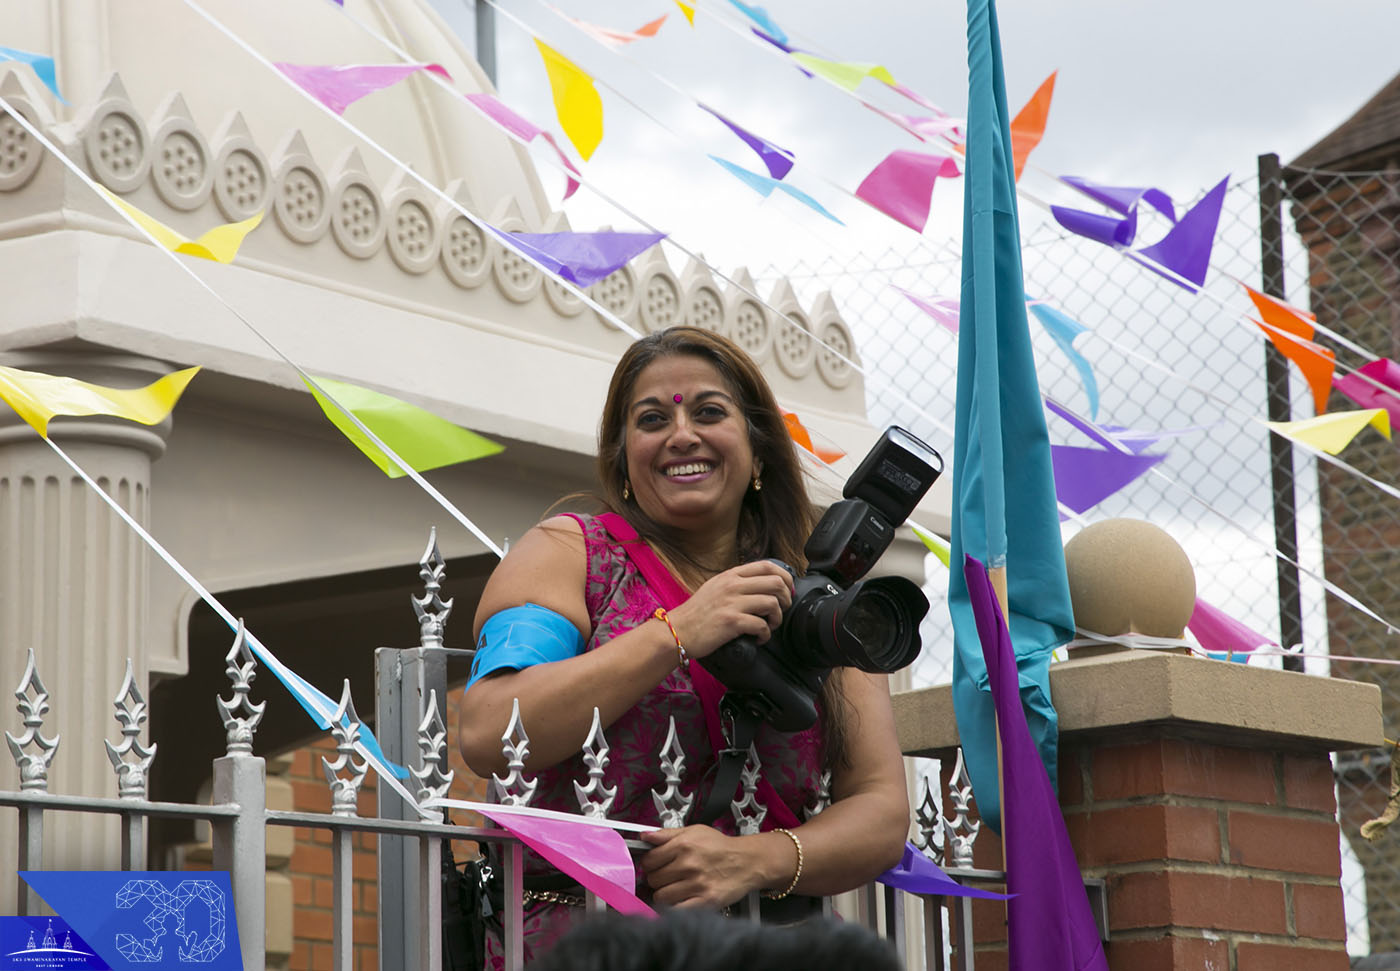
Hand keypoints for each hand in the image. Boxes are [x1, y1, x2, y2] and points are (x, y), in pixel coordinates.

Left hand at [638, 826, 758, 908]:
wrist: (748, 861)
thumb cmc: (721, 847)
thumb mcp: (694, 831)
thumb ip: (666, 834)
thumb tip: (644, 836)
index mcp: (684, 845)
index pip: (649, 860)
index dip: (649, 863)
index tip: (654, 865)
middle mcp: (689, 864)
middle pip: (653, 879)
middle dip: (657, 878)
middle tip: (668, 876)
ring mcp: (697, 884)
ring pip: (661, 896)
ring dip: (665, 894)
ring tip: (675, 888)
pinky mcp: (705, 901)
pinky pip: (676, 909)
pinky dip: (675, 907)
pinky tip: (680, 899)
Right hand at [666, 561, 793, 658]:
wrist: (677, 631)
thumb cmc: (696, 613)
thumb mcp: (715, 587)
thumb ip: (736, 582)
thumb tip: (761, 585)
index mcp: (731, 575)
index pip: (768, 566)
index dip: (785, 577)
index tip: (787, 590)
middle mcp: (732, 585)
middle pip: (776, 582)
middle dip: (786, 598)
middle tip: (781, 609)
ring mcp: (732, 603)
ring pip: (772, 603)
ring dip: (778, 617)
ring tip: (770, 626)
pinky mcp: (731, 622)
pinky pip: (762, 625)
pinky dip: (765, 634)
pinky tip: (758, 638)